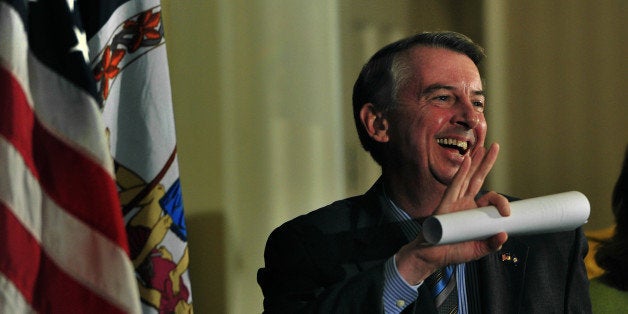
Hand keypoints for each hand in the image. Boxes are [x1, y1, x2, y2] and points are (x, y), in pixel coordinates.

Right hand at [395, 143, 509, 284]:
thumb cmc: (452, 251)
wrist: (431, 256)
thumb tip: (504, 235)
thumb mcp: (477, 250)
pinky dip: (460, 173)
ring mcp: (455, 201)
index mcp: (475, 212)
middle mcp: (465, 203)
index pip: (491, 200)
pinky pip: (454, 185)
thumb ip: (490, 244)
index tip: (507, 213)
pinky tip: (467, 160)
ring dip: (475, 161)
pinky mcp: (445, 204)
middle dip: (487, 162)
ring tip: (482, 146)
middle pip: (478, 178)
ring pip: (467, 177)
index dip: (501, 202)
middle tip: (496, 146)